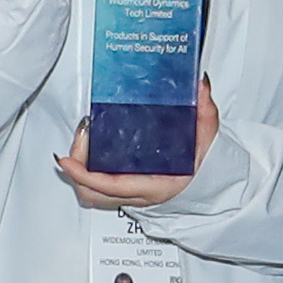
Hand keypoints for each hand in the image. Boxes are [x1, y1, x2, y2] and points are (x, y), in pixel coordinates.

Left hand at [60, 81, 223, 208]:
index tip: (68, 160)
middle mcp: (139, 196)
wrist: (213, 184)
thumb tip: (200, 86)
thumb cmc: (207, 166)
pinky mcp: (126, 192)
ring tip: (80, 144)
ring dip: (79, 174)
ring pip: (92, 194)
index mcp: (155, 186)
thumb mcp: (207, 136)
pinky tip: (86, 153)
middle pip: (92, 193)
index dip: (85, 174)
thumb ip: (205, 110)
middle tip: (79, 138)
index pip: (110, 186)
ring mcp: (131, 196)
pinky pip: (98, 190)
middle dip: (76, 169)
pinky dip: (86, 175)